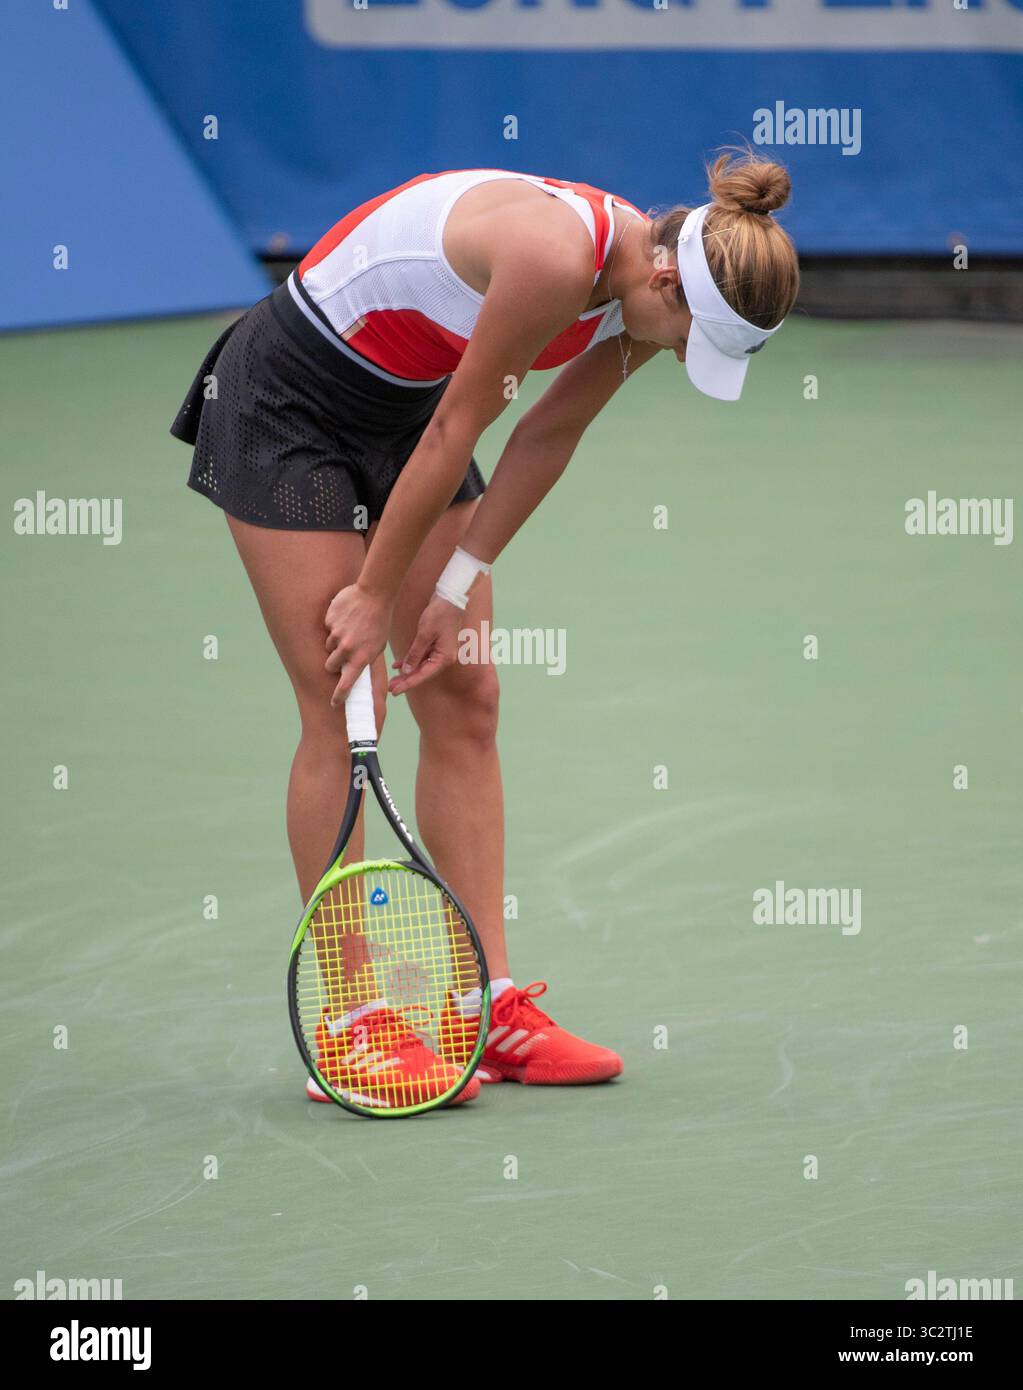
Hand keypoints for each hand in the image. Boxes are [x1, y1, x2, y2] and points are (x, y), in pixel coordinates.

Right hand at [324, 583, 392, 707]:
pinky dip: (334, 624)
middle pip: (330, 665)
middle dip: (334, 662)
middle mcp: (346, 648)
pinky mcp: (329, 620)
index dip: (339, 696)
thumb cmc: (380, 622)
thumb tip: (354, 671)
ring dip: (336, 641)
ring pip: (328, 645)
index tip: (334, 703)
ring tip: (350, 629)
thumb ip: (363, 659)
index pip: (346, 684)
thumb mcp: (377, 646)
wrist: (375, 595)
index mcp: (361, 657)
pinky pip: (328, 627)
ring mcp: (336, 634)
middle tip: (341, 654)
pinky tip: (346, 616)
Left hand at [389, 594, 464, 694]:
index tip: (395, 691)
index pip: (423, 675)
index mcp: (444, 658)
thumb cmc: (440, 614)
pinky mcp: (436, 644)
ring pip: (421, 666)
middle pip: (423, 673)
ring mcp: (441, 651)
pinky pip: (422, 656)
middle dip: (407, 680)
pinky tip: (398, 665)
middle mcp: (444, 658)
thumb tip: (406, 670)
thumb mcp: (424, 634)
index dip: (408, 684)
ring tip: (393, 680)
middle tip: (391, 688)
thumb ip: (415, 654)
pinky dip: (411, 660)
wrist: (450, 597)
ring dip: (408, 672)